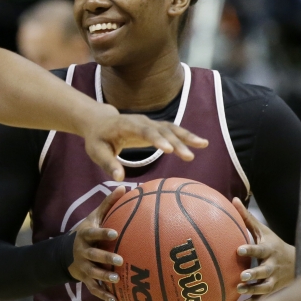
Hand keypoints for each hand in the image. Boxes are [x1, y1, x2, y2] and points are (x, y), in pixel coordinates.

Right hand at [68, 187, 127, 300]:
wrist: (64, 253)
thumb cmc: (86, 233)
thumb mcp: (92, 218)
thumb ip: (108, 205)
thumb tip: (125, 187)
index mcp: (85, 236)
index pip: (93, 234)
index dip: (103, 233)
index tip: (115, 234)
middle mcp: (83, 252)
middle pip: (93, 255)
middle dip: (105, 258)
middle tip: (120, 260)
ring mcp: (83, 267)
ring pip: (93, 273)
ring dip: (104, 277)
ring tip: (117, 280)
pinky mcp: (85, 279)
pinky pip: (94, 289)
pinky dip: (104, 295)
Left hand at [82, 109, 207, 181]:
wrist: (99, 121)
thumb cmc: (97, 139)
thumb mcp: (96, 152)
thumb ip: (108, 164)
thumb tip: (119, 179)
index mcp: (125, 125)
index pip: (143, 131)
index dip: (156, 139)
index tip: (168, 150)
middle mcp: (141, 121)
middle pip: (161, 130)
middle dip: (175, 142)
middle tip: (189, 157)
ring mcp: (149, 123)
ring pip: (170, 128)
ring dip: (186, 136)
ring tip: (203, 144)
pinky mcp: (155, 128)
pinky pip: (172, 131)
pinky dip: (185, 136)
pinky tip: (200, 143)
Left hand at [233, 198, 294, 300]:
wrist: (296, 263)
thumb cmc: (273, 244)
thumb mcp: (263, 231)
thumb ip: (247, 218)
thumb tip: (233, 200)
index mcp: (269, 250)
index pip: (259, 249)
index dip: (250, 249)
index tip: (239, 249)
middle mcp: (272, 266)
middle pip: (264, 271)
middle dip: (254, 274)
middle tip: (243, 276)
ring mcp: (273, 280)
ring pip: (264, 288)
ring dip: (252, 291)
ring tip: (239, 291)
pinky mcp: (270, 292)